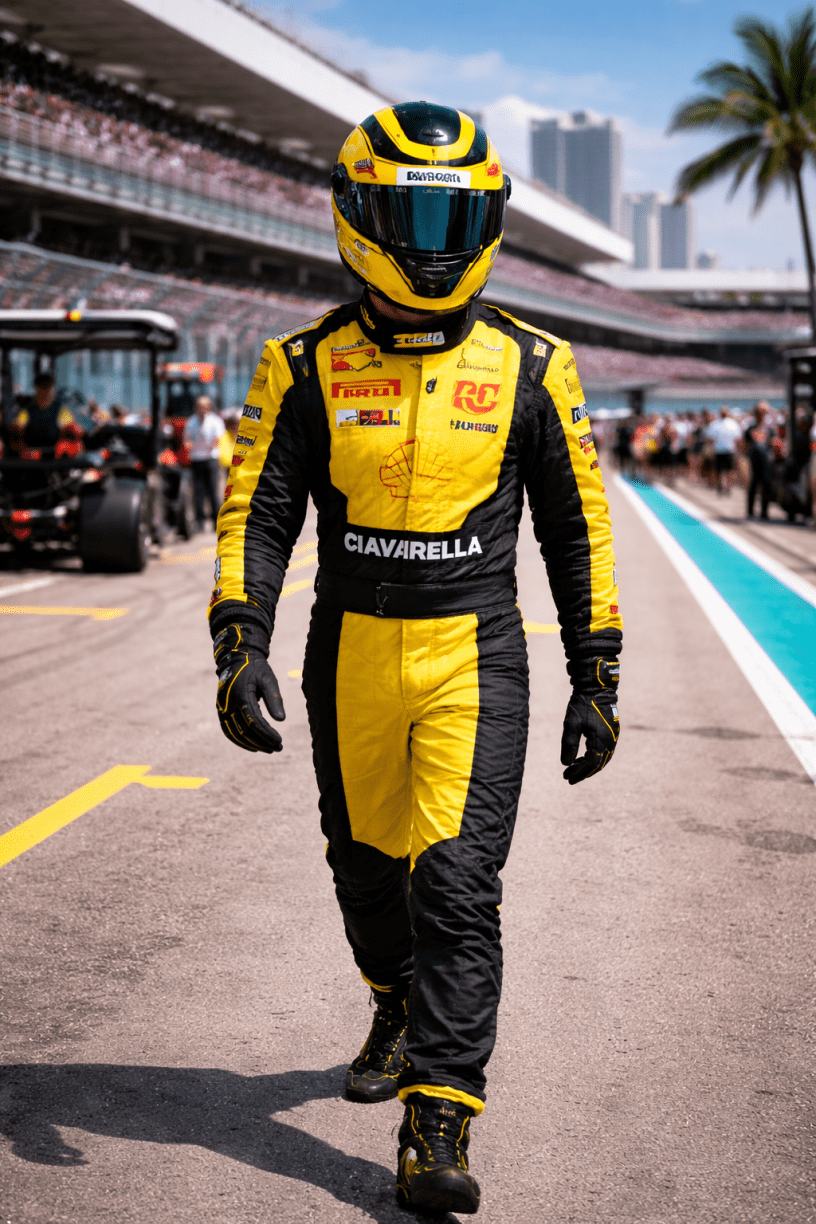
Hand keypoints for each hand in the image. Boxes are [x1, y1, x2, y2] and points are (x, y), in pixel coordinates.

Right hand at [213, 623, 284, 752]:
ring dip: (252, 745)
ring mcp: (222, 708)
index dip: (267, 734)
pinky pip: (228, 730)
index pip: (254, 721)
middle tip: (278, 748)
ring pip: (235, 734)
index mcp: (241, 695)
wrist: (236, 658)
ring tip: (269, 750)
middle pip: (244, 731)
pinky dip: (240, 741)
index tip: (280, 741)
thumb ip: (274, 699)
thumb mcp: (269, 680)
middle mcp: (229, 703)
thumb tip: (281, 720)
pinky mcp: (221, 710)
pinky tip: (253, 746)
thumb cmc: (256, 669)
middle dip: (262, 742)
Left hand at [560, 660, 619, 784]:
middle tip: (568, 777)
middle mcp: (610, 740)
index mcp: (601, 740)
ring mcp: (613, 736)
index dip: (580, 774)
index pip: (591, 764)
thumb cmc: (582, 704)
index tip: (568, 779)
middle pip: (598, 764)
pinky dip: (593, 756)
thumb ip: (569, 744)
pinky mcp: (611, 731)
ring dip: (588, 765)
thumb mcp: (571, 724)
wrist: (597, 687)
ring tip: (572, 768)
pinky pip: (604, 750)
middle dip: (583, 772)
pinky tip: (581, 757)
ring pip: (602, 758)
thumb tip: (565, 764)